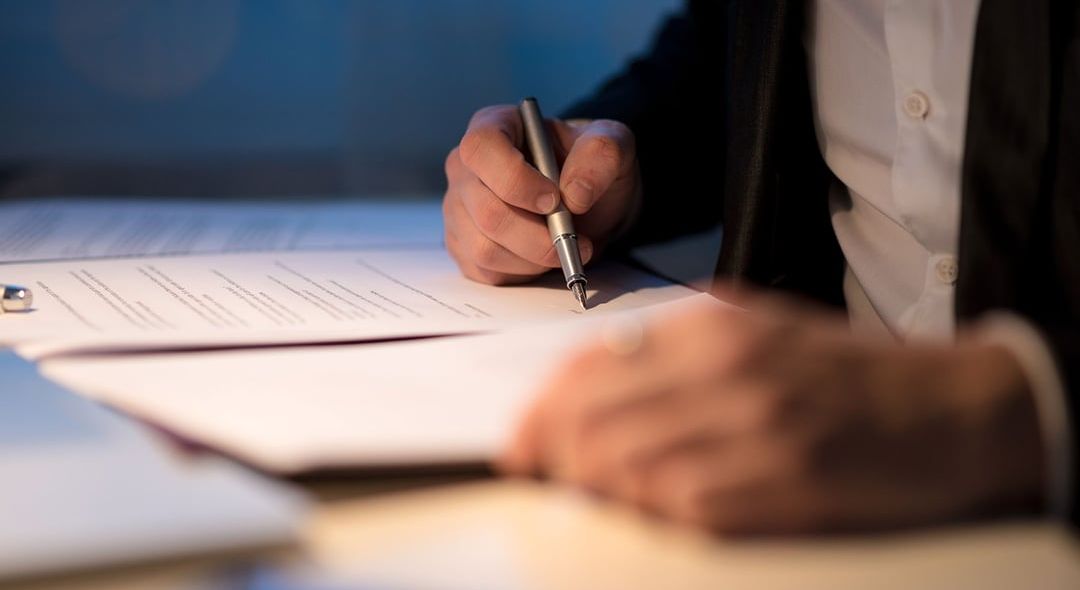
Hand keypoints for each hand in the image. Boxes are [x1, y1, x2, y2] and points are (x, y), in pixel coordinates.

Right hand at [443, 105, 641, 284]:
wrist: (588, 203)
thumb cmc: (589, 167)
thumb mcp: (612, 145)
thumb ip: (602, 154)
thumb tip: (575, 194)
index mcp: (494, 127)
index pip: (481, 148)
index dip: (515, 179)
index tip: (554, 200)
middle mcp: (466, 168)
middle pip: (486, 210)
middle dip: (537, 236)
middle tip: (575, 238)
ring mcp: (459, 209)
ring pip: (484, 248)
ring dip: (534, 258)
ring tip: (564, 247)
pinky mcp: (464, 246)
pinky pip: (485, 270)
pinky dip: (522, 272)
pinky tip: (542, 257)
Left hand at [501, 289, 1045, 533]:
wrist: (944, 413)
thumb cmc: (843, 376)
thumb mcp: (752, 332)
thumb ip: (670, 354)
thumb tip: (585, 390)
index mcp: (710, 326)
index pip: (585, 367)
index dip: (539, 414)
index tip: (521, 444)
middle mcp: (722, 368)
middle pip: (589, 422)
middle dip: (551, 458)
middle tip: (546, 476)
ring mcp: (748, 427)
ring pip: (620, 467)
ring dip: (596, 490)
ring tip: (600, 496)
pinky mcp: (773, 484)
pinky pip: (675, 507)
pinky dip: (649, 514)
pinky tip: (658, 510)